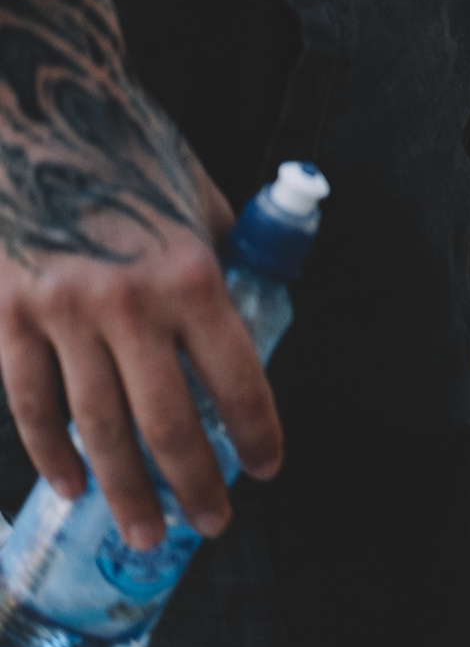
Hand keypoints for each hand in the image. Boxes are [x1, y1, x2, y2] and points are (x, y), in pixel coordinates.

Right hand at [0, 156, 279, 547]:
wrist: (36, 114)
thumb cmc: (128, 151)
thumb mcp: (196, 200)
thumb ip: (217, 257)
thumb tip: (248, 309)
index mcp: (190, 273)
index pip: (237, 377)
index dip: (255, 433)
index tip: (266, 468)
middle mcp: (128, 303)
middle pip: (166, 421)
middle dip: (193, 484)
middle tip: (213, 525)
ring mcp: (59, 314)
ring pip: (97, 427)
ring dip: (123, 490)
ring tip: (145, 532)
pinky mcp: (5, 314)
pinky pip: (30, 403)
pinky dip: (52, 452)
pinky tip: (73, 484)